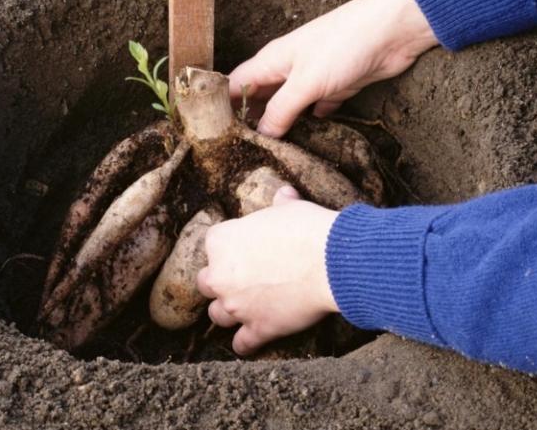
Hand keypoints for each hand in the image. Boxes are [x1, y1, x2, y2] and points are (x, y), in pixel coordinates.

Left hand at [196, 186, 338, 355]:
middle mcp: (221, 274)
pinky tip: (248, 343)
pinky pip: (241, 344)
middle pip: (206, 282)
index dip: (229, 248)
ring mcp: (237, 305)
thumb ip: (280, 204)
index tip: (244, 250)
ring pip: (217, 315)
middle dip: (220, 282)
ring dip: (228, 312)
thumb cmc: (307, 229)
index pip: (213, 244)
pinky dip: (244, 344)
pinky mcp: (258, 328)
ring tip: (241, 309)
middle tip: (238, 280)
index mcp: (222, 241)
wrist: (330, 261)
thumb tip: (284, 193)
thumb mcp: (290, 208)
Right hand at [229, 0, 437, 136]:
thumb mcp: (306, 82)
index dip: (219, 105)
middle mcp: (287, 69)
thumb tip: (262, 135)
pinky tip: (305, 144)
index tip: (209, 133)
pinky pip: (314, 110)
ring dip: (279, 127)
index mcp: (272, 61)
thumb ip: (281, 110)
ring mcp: (311, 79)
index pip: (234, 84)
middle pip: (259, 98)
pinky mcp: (334, 88)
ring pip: (286, 107)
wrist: (393, 32)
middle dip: (248, 121)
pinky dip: (309, 125)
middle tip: (237, 152)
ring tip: (266, 154)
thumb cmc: (344, 46)